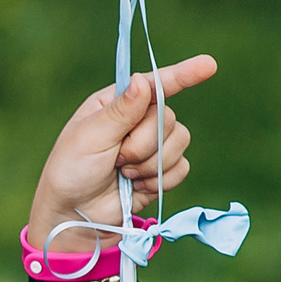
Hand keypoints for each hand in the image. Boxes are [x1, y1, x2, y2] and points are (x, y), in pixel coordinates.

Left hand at [27, 55, 216, 281]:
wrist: (75, 217)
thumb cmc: (71, 172)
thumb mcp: (89, 138)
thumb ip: (120, 111)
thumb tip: (142, 81)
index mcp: (117, 103)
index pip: (155, 84)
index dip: (183, 74)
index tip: (209, 65)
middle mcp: (137, 120)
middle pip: (169, 117)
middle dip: (143, 143)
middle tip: (116, 160)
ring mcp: (151, 145)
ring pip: (180, 141)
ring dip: (151, 163)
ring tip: (123, 174)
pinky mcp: (160, 171)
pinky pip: (182, 168)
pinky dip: (159, 180)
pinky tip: (137, 186)